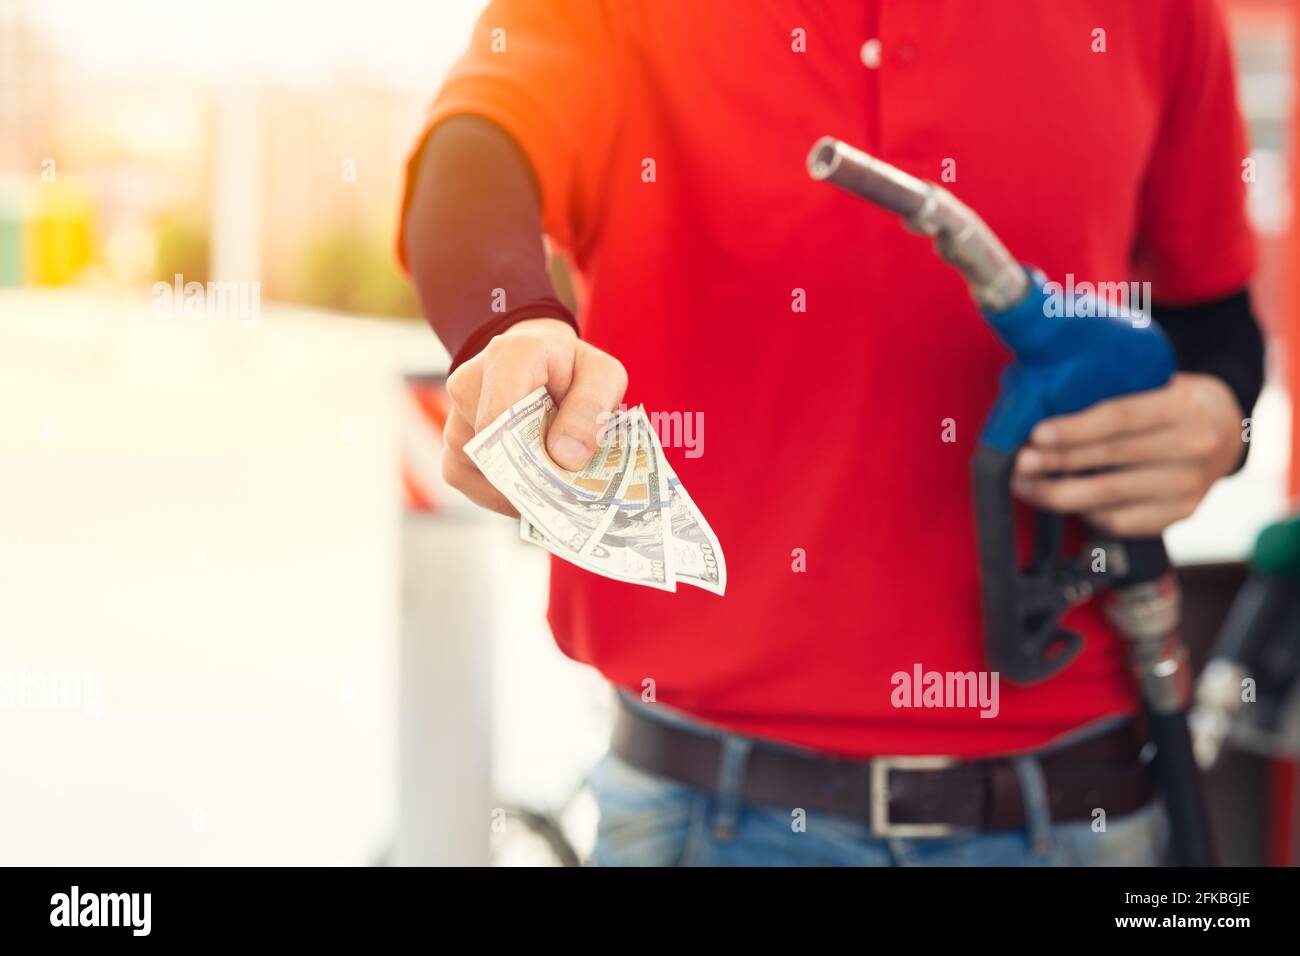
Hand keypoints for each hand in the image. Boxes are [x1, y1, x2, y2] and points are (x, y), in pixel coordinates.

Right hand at [442, 318, 628, 515]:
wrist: (545, 361)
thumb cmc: (574, 369)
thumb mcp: (603, 376)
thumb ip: (591, 408)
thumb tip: (564, 457)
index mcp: (511, 355)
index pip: (502, 413)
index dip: (529, 451)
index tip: (565, 466)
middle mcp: (469, 381)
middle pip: (492, 448)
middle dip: (531, 476)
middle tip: (566, 491)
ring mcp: (455, 416)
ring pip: (481, 470)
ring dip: (519, 487)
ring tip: (553, 483)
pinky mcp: (453, 445)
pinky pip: (469, 482)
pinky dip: (503, 495)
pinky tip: (532, 488)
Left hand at [1011, 373, 1244, 536]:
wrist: (1227, 428)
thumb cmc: (1170, 399)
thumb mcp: (1154, 380)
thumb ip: (1111, 389)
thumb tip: (1037, 395)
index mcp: (1184, 407)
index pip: (1121, 418)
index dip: (1075, 429)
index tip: (1036, 434)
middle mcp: (1194, 449)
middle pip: (1111, 459)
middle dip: (1057, 464)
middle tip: (1019, 463)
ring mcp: (1190, 487)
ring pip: (1110, 497)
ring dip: (1059, 494)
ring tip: (1025, 485)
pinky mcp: (1182, 514)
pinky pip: (1121, 521)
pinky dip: (1085, 513)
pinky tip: (1061, 501)